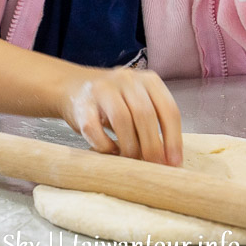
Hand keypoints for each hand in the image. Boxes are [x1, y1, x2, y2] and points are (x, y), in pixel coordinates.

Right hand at [58, 67, 183, 165]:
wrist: (71, 86)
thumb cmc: (113, 102)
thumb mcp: (137, 104)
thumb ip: (152, 125)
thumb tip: (168, 160)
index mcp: (148, 80)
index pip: (168, 109)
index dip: (173, 138)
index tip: (174, 162)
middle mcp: (127, 79)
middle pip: (145, 114)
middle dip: (152, 146)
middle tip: (153, 166)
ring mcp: (102, 89)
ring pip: (121, 119)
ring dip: (129, 146)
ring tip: (131, 161)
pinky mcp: (81, 103)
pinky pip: (94, 129)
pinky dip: (104, 145)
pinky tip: (110, 152)